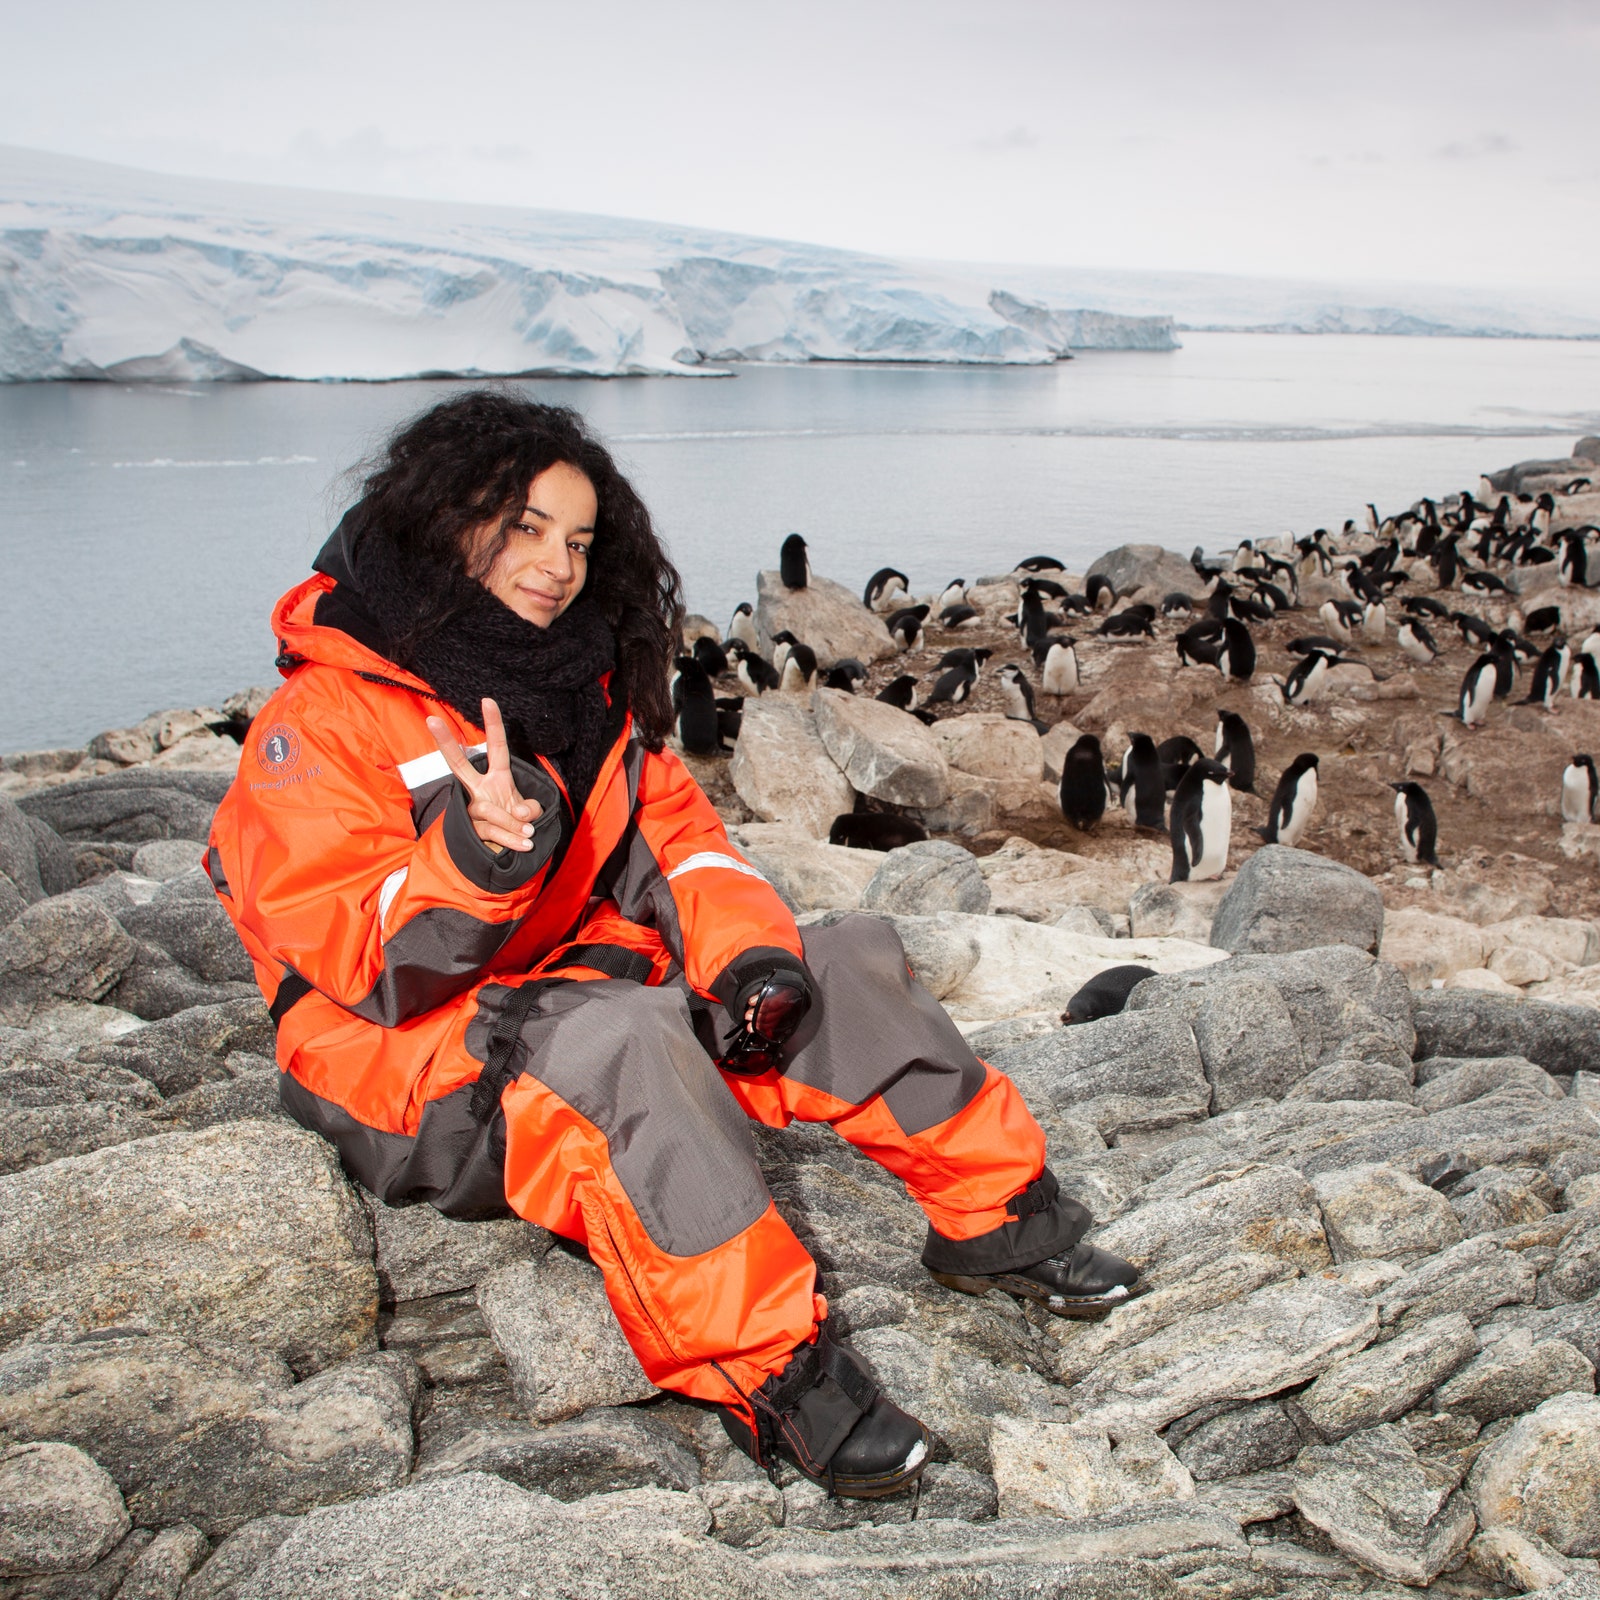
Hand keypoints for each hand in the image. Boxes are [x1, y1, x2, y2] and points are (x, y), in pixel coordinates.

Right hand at [427, 698, 541, 852]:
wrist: (502, 853)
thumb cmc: (515, 823)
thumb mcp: (528, 811)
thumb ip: (530, 808)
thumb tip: (521, 813)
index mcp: (497, 777)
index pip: (497, 748)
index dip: (493, 725)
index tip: (488, 700)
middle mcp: (479, 789)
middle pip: (457, 764)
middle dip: (445, 742)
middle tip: (431, 720)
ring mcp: (472, 808)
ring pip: (492, 811)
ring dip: (514, 825)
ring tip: (528, 834)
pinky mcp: (471, 829)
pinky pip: (494, 832)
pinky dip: (514, 840)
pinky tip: (525, 844)